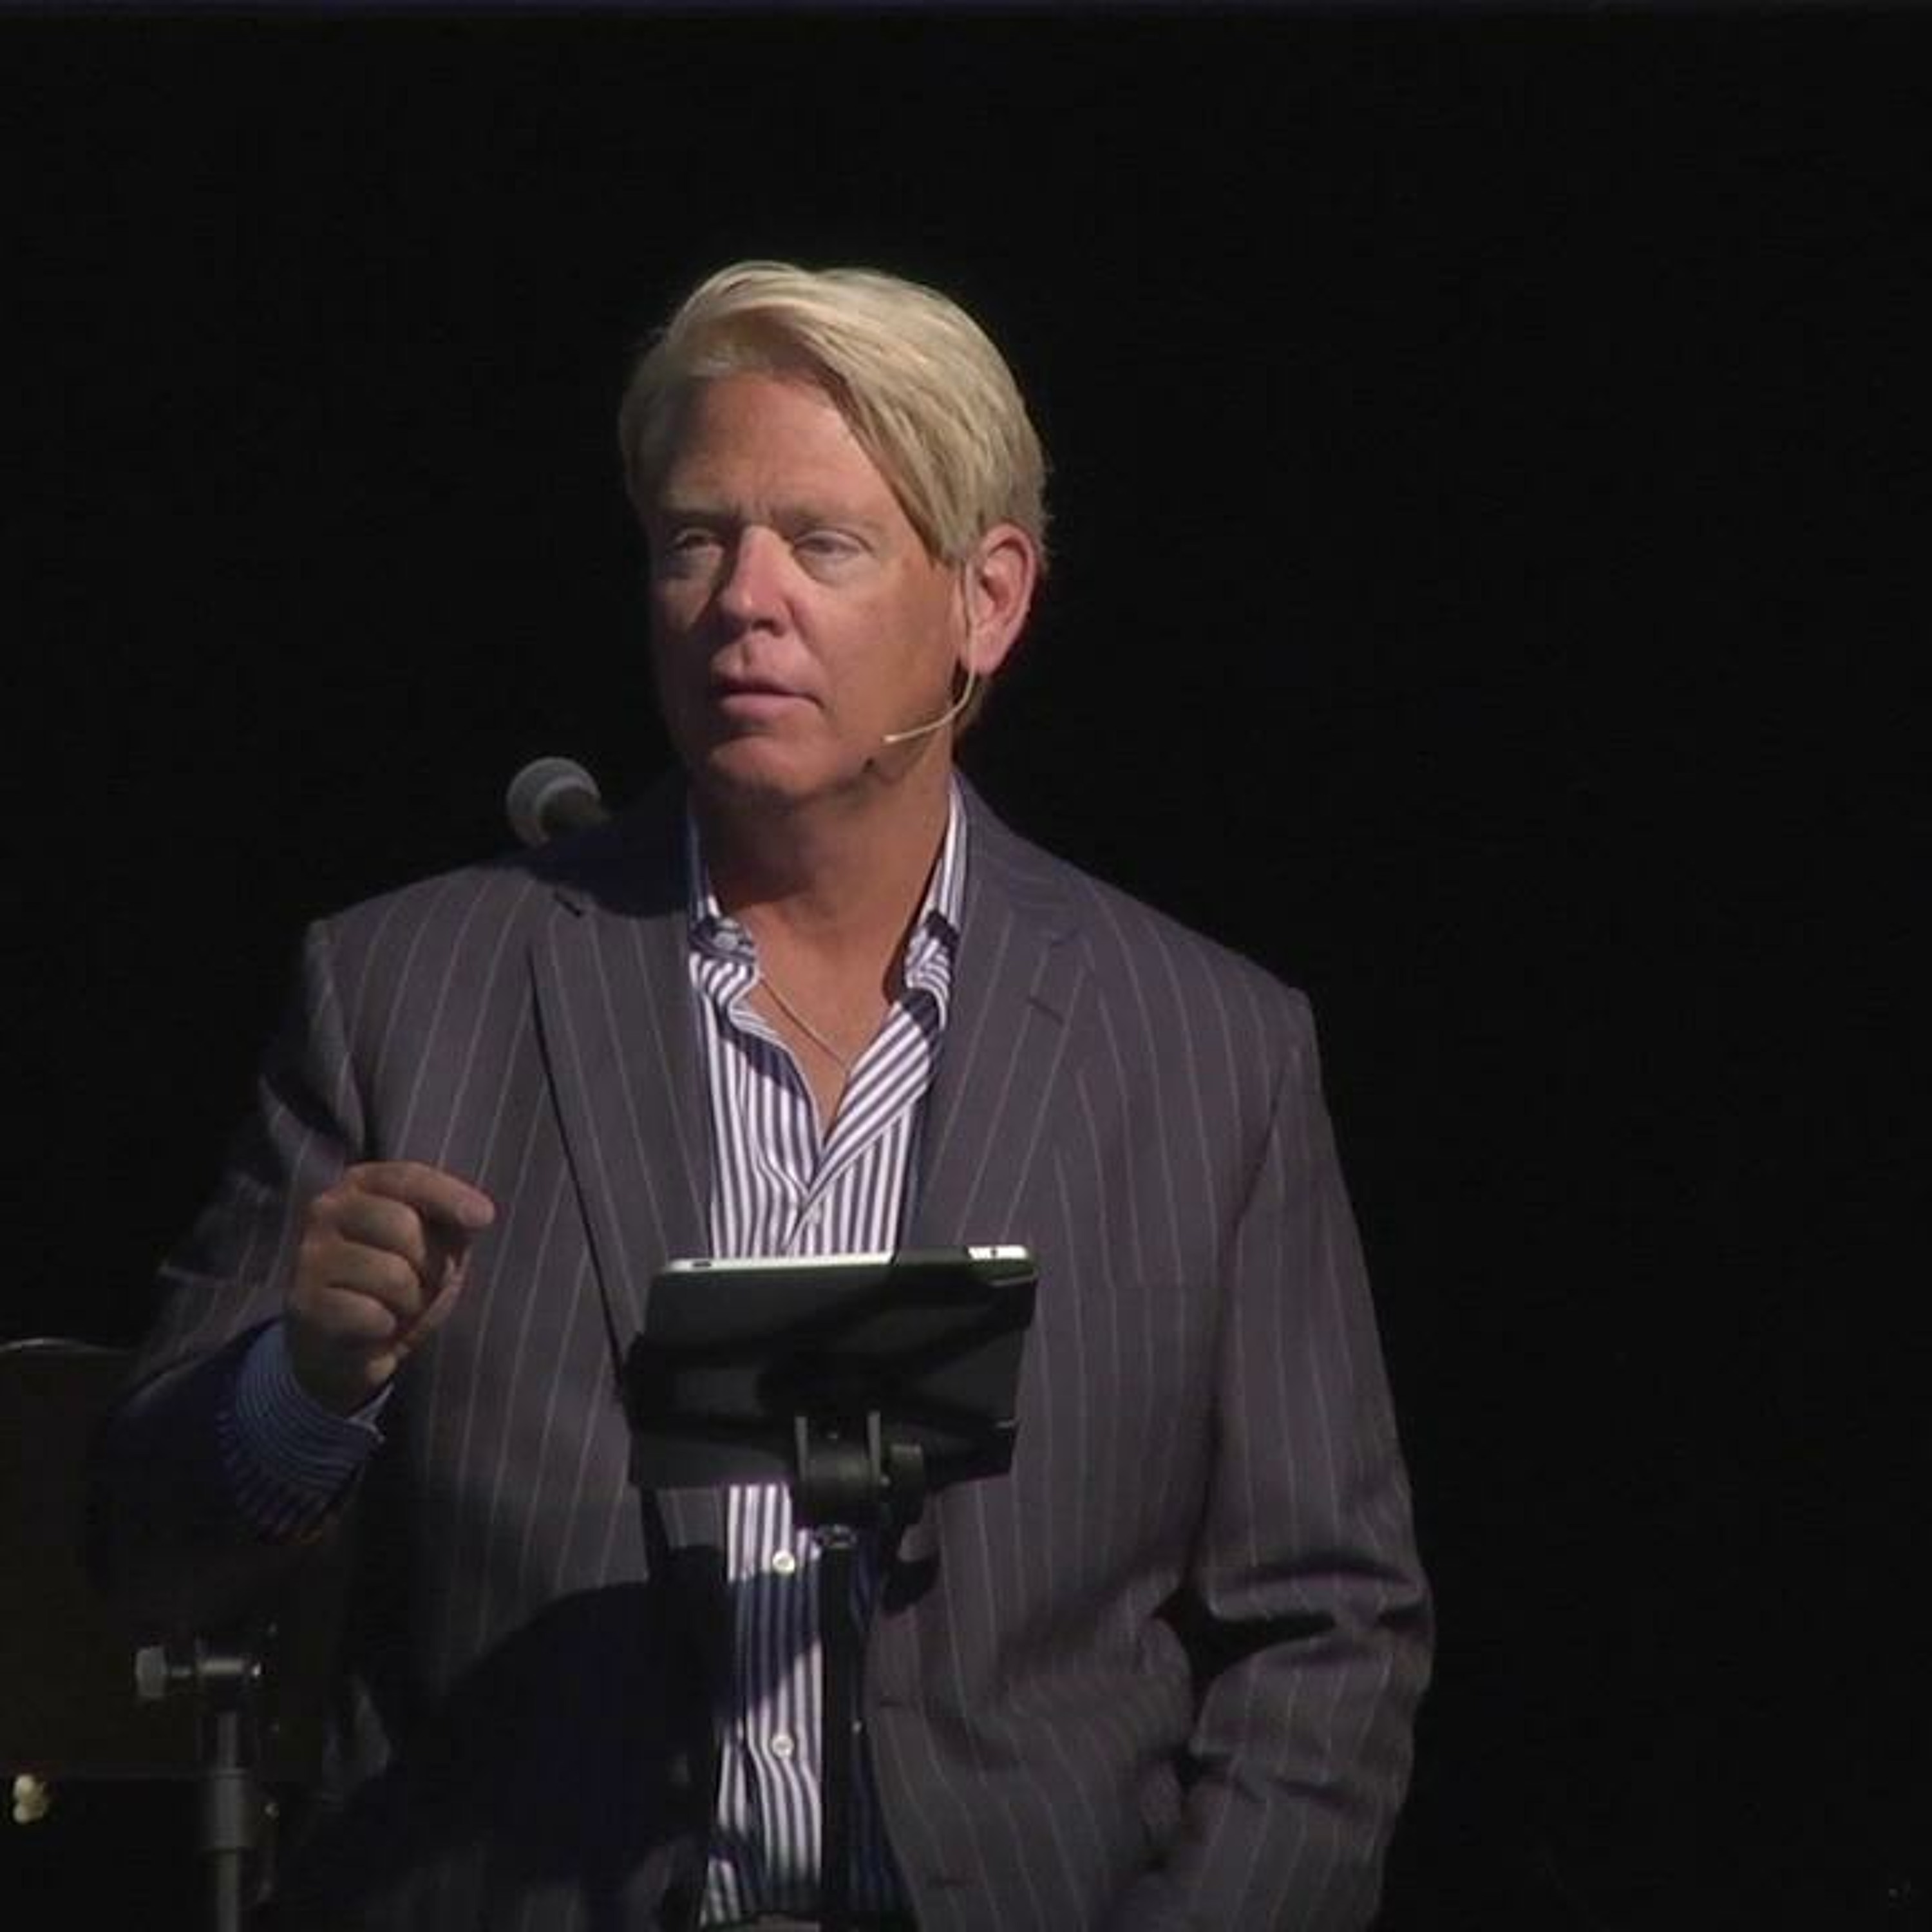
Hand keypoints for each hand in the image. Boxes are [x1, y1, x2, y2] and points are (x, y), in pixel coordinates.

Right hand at [286, 1161, 495, 1414]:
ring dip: (413, 1302)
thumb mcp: (433, 1244)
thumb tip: (478, 1214)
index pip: (407, 1178)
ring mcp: (310, 1256)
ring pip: (393, 1276)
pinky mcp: (304, 1303)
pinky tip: (376, 1328)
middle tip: (426, 1284)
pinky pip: (372, 1316)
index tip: (484, 1217)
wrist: (344, 1346)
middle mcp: (327, 1211)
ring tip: (399, 1307)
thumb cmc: (397, 1282)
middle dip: (432, 1264)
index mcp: (360, 1185)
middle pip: (404, 1227)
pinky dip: (387, 1328)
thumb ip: (450, 1221)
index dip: (449, 1196)